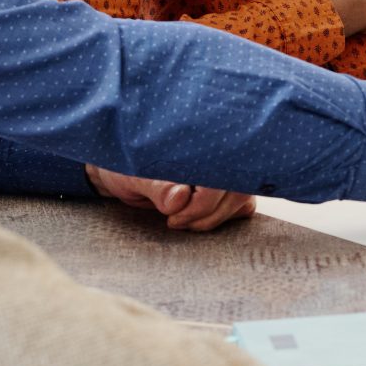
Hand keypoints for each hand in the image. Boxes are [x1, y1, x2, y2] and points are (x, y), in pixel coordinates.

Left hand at [83, 164, 256, 231]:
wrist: (122, 172)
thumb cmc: (125, 169)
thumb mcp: (132, 176)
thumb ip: (156, 186)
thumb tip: (181, 197)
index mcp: (197, 142)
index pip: (219, 176)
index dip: (201, 203)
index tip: (172, 217)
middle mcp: (219, 152)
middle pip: (236, 191)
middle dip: (205, 215)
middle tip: (173, 222)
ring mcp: (228, 170)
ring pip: (242, 200)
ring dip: (213, 218)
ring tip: (180, 220)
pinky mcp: (231, 186)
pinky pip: (244, 206)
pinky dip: (222, 217)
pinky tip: (196, 217)